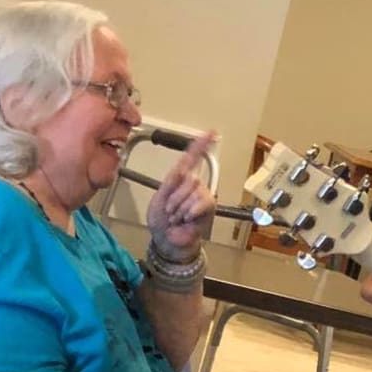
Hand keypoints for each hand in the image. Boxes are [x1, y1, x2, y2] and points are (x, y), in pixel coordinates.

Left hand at [146, 132, 216, 261]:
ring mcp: (202, 195)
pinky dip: (191, 211)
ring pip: (194, 191)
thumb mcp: (159, 198)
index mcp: (179, 179)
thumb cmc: (161, 221)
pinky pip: (202, 202)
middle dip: (175, 197)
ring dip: (181, 207)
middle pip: (189, 178)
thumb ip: (171, 182)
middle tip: (170, 211)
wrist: (166, 239)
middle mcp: (193, 184)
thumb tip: (185, 171)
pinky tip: (187, 219)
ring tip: (177, 217)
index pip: (191, 158)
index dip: (200, 145)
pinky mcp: (209, 206)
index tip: (211, 132)